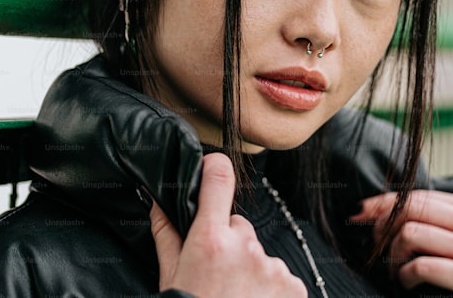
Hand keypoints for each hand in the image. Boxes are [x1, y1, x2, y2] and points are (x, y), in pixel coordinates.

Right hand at [149, 153, 306, 297]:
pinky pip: (279, 276)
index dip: (215, 168)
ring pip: (259, 254)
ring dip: (250, 268)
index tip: (212, 168)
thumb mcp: (170, 276)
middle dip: (229, 243)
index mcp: (209, 241)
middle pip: (238, 226)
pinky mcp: (293, 287)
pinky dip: (270, 288)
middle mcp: (244, 248)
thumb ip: (167, 235)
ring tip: (235, 296)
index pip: (218, 178)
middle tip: (216, 275)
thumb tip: (158, 201)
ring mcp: (272, 268)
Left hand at [350, 190, 452, 297]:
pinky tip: (407, 284)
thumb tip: (402, 219)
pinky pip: (420, 265)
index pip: (419, 195)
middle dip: (381, 225)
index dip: (384, 203)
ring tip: (394, 271)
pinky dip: (404, 276)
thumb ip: (452, 226)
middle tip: (374, 246)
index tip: (359, 213)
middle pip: (410, 208)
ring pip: (410, 233)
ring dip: (392, 255)